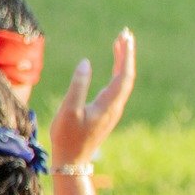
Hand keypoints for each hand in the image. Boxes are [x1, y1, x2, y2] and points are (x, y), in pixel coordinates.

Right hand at [48, 28, 136, 167]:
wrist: (72, 161)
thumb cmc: (68, 136)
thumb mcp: (70, 109)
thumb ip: (78, 85)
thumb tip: (86, 62)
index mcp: (109, 104)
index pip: (124, 76)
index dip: (126, 55)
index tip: (126, 37)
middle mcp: (115, 107)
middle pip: (127, 76)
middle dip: (126, 54)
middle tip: (125, 33)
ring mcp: (112, 110)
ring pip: (123, 82)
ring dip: (122, 62)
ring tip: (120, 43)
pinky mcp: (107, 112)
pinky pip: (117, 88)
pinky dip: (117, 72)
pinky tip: (114, 66)